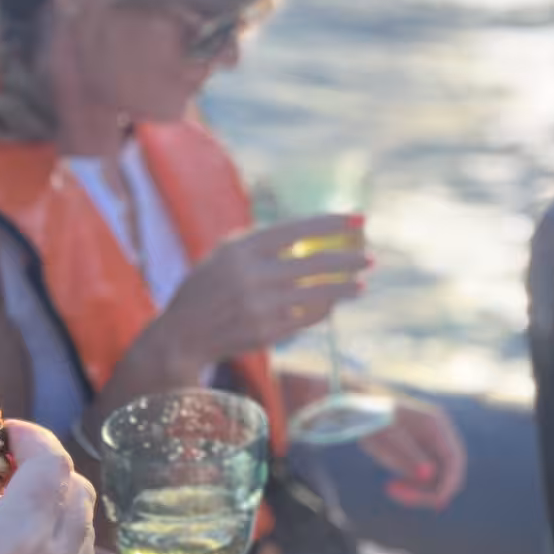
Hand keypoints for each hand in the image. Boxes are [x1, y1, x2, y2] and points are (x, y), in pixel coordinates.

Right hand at [116, 215, 371, 397]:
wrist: (182, 335)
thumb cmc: (208, 288)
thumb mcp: (225, 255)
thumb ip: (260, 242)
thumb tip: (309, 229)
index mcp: (241, 248)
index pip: (297, 229)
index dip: (331, 223)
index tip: (359, 218)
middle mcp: (250, 275)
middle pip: (314, 262)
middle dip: (348, 259)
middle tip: (370, 258)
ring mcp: (259, 306)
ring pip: (316, 293)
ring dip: (344, 288)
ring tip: (363, 284)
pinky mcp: (265, 332)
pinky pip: (306, 317)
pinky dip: (322, 310)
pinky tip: (333, 305)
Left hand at [360, 397, 466, 509]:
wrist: (355, 403)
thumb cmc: (369, 417)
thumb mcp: (386, 436)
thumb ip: (408, 455)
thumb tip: (429, 475)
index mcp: (435, 425)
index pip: (454, 460)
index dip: (449, 484)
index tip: (436, 503)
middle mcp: (438, 433)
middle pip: (448, 471)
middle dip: (430, 490)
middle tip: (401, 497)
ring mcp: (429, 441)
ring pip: (436, 476)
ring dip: (419, 489)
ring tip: (391, 490)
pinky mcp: (418, 449)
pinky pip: (423, 474)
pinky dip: (412, 484)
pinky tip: (393, 486)